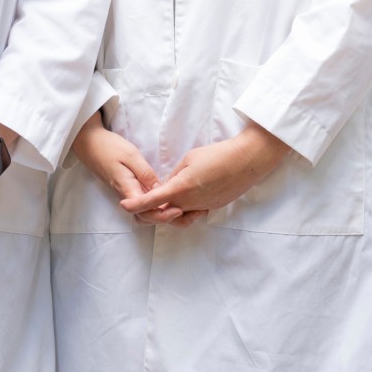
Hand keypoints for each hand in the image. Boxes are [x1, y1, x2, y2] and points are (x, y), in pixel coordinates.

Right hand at [70, 112, 183, 224]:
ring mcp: (126, 194)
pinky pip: (143, 205)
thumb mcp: (132, 156)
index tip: (179, 209)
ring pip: (145, 213)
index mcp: (128, 190)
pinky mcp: (127, 190)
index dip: (163, 216)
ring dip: (162, 214)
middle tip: (188, 211)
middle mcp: (127, 197)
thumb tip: (161, 191)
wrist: (88, 143)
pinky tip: (170, 199)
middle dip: (167, 219)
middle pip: (147, 217)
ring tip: (183, 207)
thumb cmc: (110, 147)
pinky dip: (157, 207)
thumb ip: (146, 174)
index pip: (146, 212)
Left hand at [119, 123, 291, 223]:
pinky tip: (182, 199)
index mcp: (181, 188)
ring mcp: (203, 207)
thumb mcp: (189, 159)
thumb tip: (169, 185)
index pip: (152, 201)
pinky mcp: (212, 208)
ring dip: (167, 213)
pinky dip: (183, 210)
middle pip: (163, 214)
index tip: (124, 206)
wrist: (247, 161)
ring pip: (178, 217)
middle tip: (139, 204)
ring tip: (160, 202)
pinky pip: (192, 214)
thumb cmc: (218, 154)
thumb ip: (175, 175)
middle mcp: (191, 203)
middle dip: (149, 212)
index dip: (136, 205)